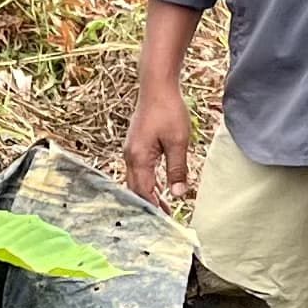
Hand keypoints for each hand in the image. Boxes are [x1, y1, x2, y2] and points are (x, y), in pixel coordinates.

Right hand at [125, 78, 193, 205]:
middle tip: (165, 217)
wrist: (156, 87)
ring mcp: (130, 151)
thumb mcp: (178, 142)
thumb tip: (178, 194)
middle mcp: (130, 156)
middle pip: (136, 189)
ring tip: (162, 206)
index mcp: (139, 158)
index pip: (144, 192)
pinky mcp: (135, 145)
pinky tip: (157, 186)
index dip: (154, 208)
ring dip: (148, 194)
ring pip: (136, 181)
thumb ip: (177, 169)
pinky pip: (138, 171)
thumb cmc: (168, 110)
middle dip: (149, 205)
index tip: (166, 220)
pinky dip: (147, 183)